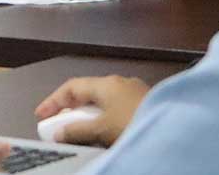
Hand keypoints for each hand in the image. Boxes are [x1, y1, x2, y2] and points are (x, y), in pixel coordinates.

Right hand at [34, 75, 149, 146]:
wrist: (175, 132)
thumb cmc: (138, 123)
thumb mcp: (102, 130)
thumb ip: (77, 131)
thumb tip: (59, 132)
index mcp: (107, 83)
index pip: (72, 87)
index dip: (53, 101)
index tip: (42, 115)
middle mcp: (121, 83)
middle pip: (88, 94)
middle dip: (71, 111)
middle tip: (59, 127)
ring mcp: (135, 94)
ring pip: (103, 104)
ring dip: (88, 118)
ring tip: (80, 135)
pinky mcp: (146, 106)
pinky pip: (117, 111)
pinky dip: (105, 121)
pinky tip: (105, 135)